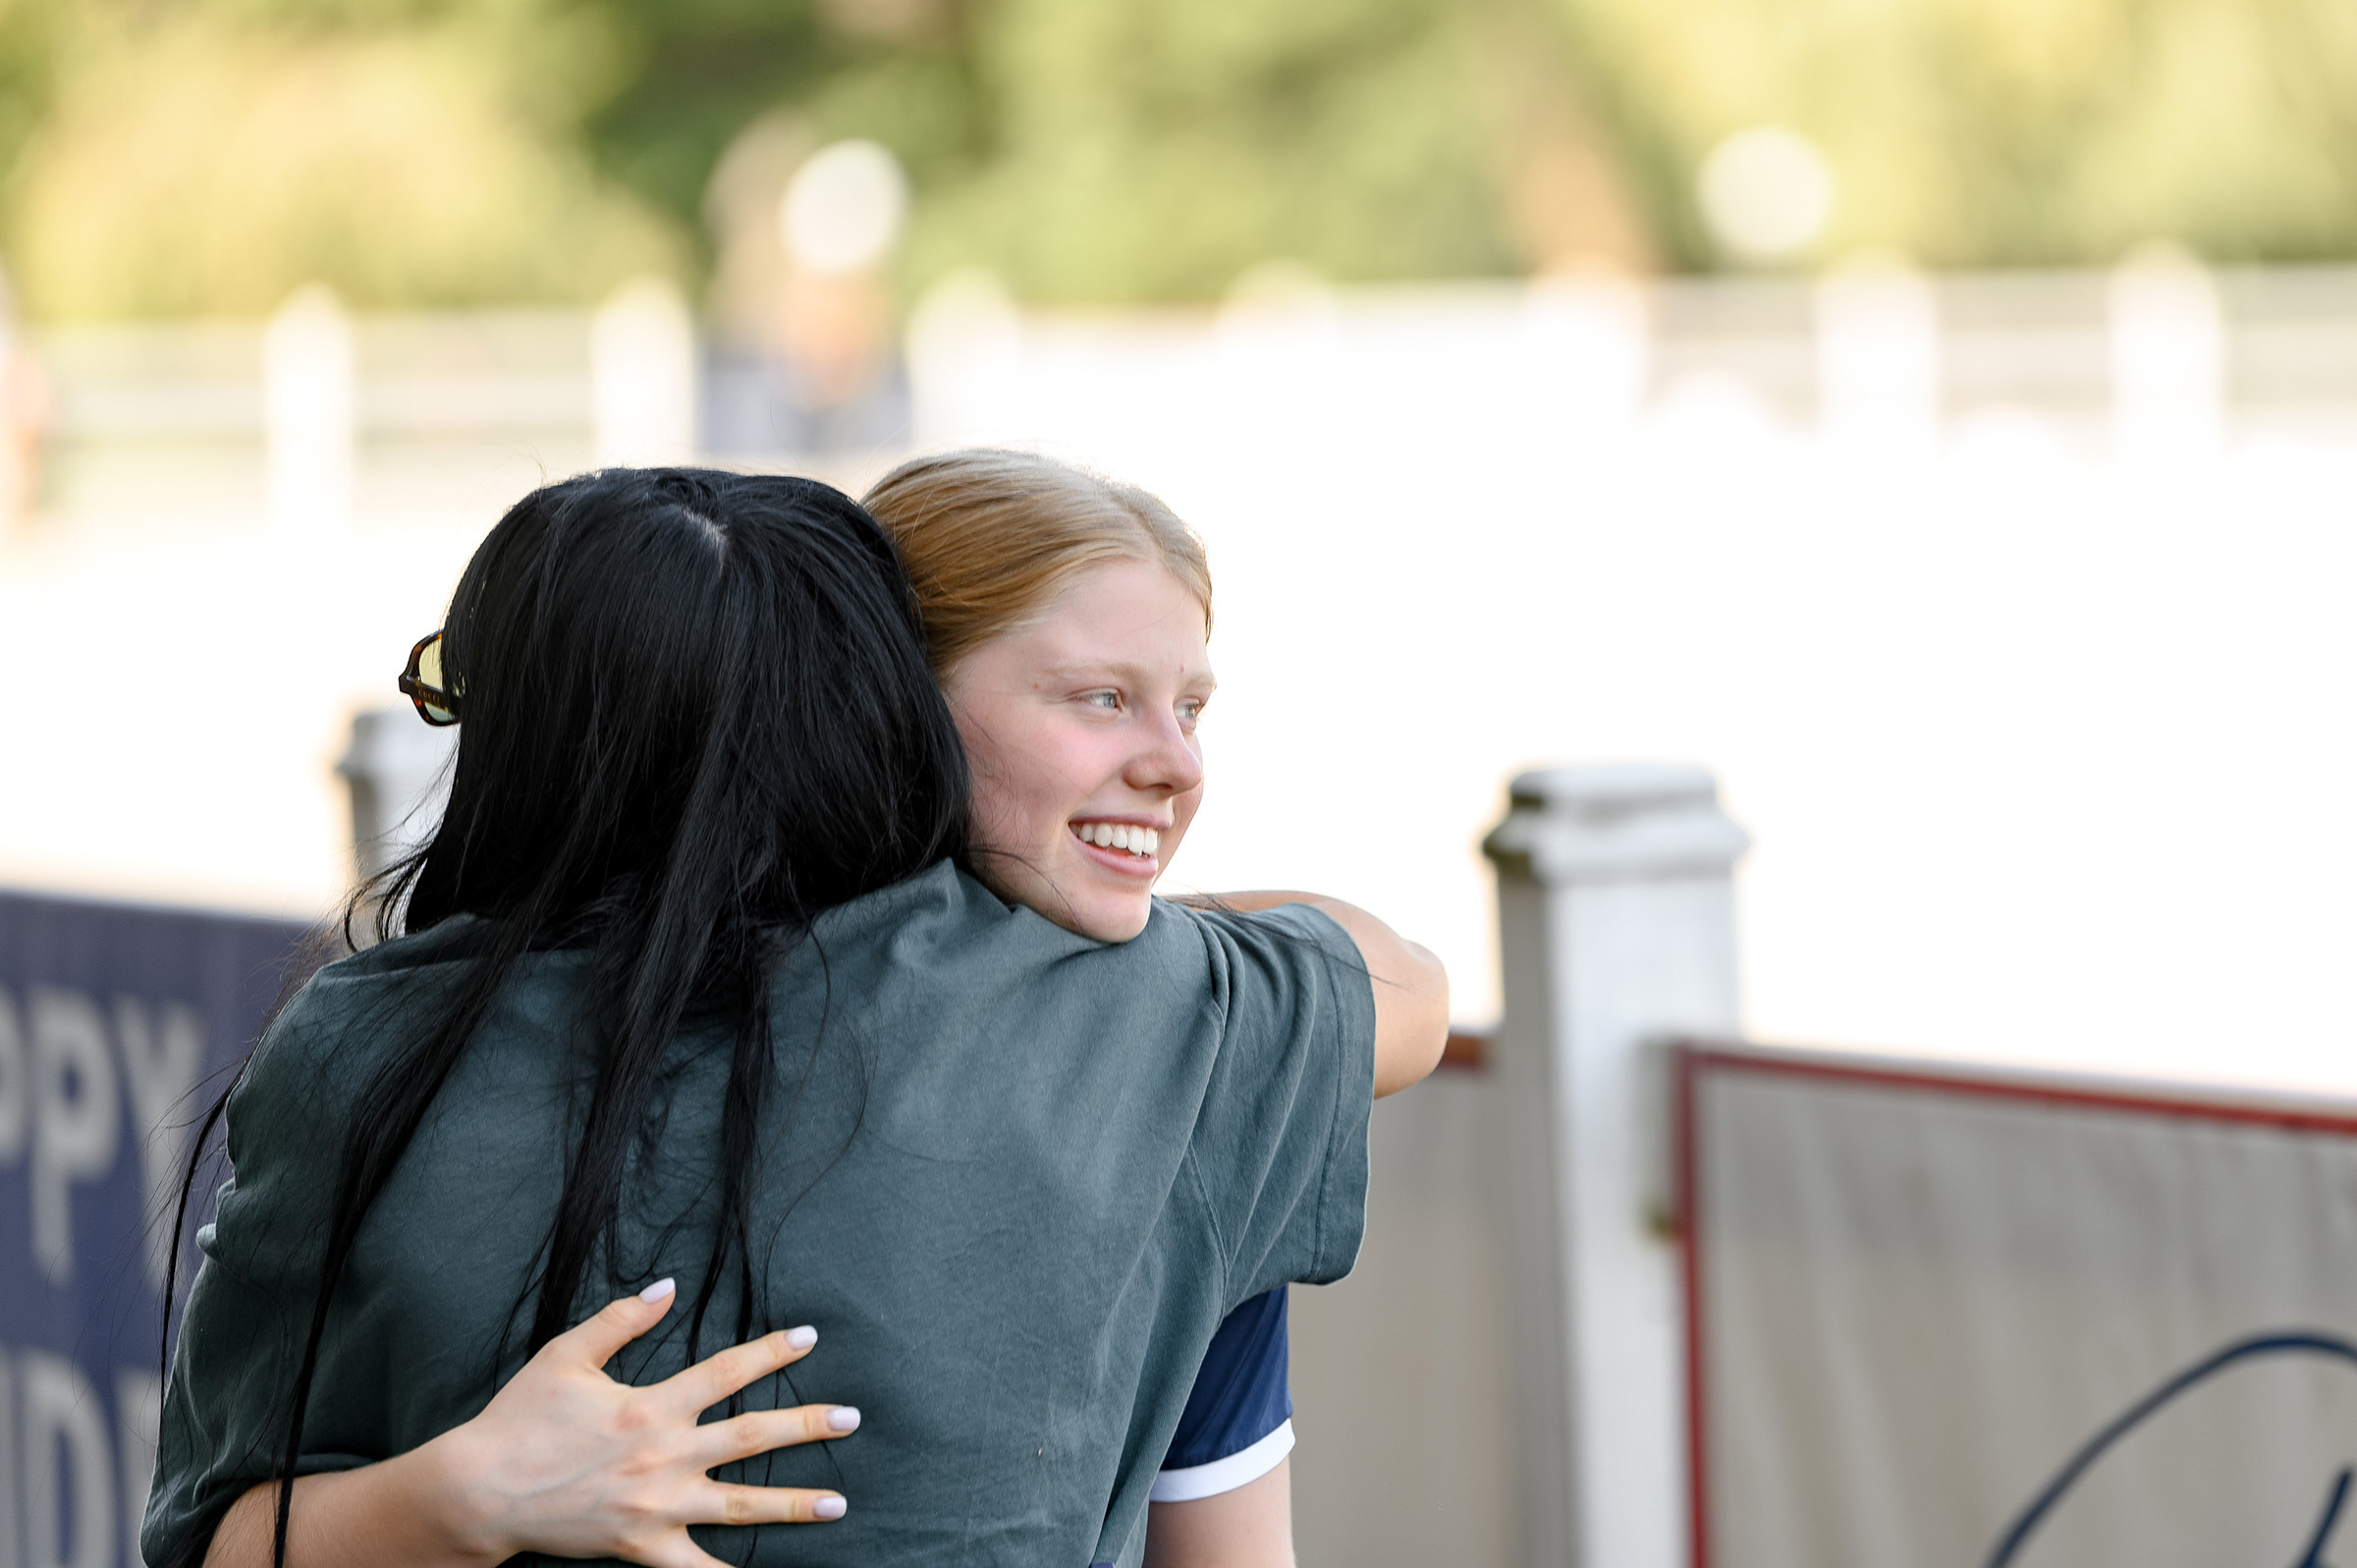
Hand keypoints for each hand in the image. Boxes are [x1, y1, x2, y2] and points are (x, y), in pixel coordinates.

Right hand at [431, 1278, 857, 1567]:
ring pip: (740, 1506)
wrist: (481, 1490)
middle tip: (851, 1418)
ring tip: (837, 1503)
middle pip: (751, 1438)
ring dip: (793, 1504)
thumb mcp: (567, 1355)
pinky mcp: (641, 1546)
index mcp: (650, 1406)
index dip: (771, 1353)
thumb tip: (668, 1285)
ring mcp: (656, 1506)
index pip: (726, 1373)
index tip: (810, 1338)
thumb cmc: (520, 1419)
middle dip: (806, 1426)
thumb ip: (622, 1319)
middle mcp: (662, 1456)